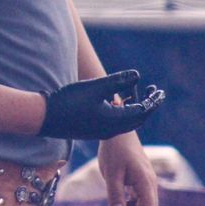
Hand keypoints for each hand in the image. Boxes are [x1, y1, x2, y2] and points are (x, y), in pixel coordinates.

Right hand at [38, 69, 164, 139]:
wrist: (45, 118)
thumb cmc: (69, 101)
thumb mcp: (95, 87)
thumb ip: (117, 81)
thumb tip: (137, 74)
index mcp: (114, 122)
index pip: (141, 112)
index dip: (153, 101)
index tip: (160, 91)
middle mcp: (111, 130)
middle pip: (136, 119)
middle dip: (147, 105)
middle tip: (154, 91)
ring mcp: (101, 131)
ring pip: (125, 120)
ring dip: (133, 106)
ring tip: (133, 90)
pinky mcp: (93, 129)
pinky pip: (115, 121)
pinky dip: (121, 110)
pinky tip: (116, 98)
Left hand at [99, 132, 157, 205]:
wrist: (117, 128)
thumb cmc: (114, 150)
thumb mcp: (112, 175)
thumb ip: (116, 196)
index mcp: (146, 182)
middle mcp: (150, 182)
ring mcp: (147, 178)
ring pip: (145, 201)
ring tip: (119, 205)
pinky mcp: (141, 176)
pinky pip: (140, 194)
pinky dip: (133, 201)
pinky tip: (121, 203)